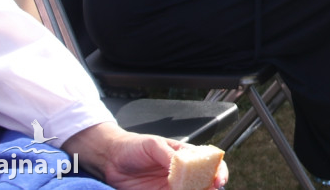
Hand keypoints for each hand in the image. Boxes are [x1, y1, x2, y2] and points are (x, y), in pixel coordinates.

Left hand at [63, 123, 226, 189]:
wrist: (111, 160)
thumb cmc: (134, 146)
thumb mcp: (153, 145)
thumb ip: (168, 155)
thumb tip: (182, 165)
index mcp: (184, 155)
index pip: (208, 162)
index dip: (218, 170)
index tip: (218, 179)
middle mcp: (181, 172)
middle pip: (203, 181)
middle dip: (211, 187)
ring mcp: (170, 186)